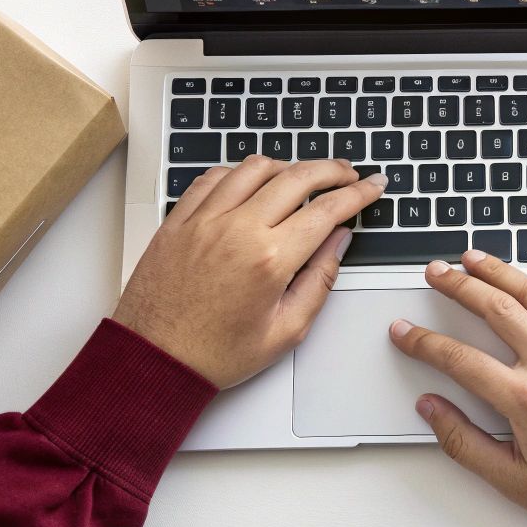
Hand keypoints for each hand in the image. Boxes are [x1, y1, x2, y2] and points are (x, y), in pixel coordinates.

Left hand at [113, 157, 384, 387]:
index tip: (372, 185)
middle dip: (331, 170)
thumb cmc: (214, 353)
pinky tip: (252, 183)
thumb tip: (339, 241)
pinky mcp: (180, 219)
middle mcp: (238, 229)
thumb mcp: (285, 331)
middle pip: (297, 176)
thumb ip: (320, 280)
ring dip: (288, 166)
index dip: (358, 193)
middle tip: (347, 174)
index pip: (327, 210)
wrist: (153, 359)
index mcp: (270, 259)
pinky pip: (215, 176)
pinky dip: (241, 172)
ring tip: (303, 177)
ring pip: (256, 167)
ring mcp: (205, 219)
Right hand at [389, 252, 526, 526]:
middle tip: (437, 272)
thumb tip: (431, 409)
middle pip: (497, 309)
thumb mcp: (512, 481)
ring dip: (503, 272)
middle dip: (460, 285)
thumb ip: (464, 443)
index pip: (460, 360)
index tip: (405, 331)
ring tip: (476, 259)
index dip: (424, 342)